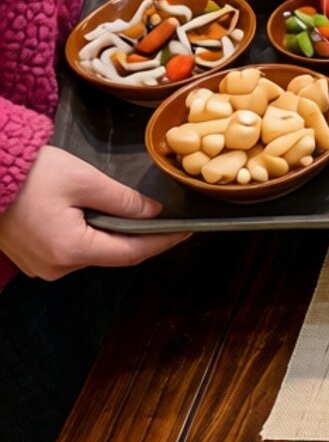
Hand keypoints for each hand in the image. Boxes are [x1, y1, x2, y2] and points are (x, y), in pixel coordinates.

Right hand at [0, 147, 190, 281]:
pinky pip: (71, 249)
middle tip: (165, 219)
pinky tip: (99, 215)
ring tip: (132, 213)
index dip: (162, 241)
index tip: (187, 231)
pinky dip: (90, 234)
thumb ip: (123, 201)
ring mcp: (39, 266)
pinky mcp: (30, 257)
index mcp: (70, 250)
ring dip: (113, 234)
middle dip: (139, 237)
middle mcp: (54, 267)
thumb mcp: (84, 180)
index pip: (131, 252)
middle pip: (111, 254)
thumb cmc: (29, 174)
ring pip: (91, 252)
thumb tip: (153, 213)